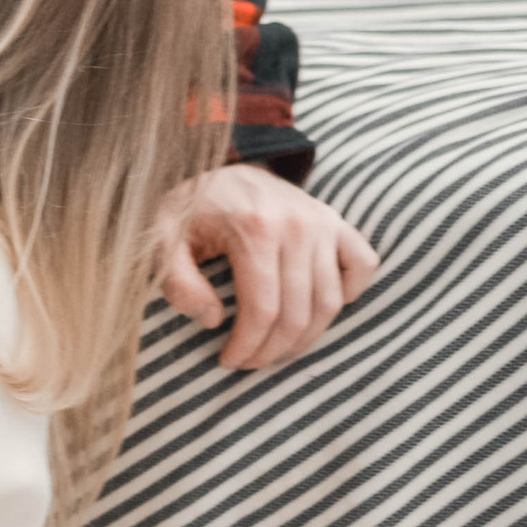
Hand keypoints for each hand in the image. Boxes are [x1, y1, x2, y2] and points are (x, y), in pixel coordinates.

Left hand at [159, 163, 381, 369]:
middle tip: (250, 362)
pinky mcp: (337, 221)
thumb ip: (177, 280)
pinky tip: (318, 309)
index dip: (247, 345)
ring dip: (307, 337)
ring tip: (276, 349)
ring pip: (331, 301)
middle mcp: (297, 224)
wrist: (221, 164)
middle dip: (273, 350)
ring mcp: (322, 221)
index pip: (262, 309)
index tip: (228, 361)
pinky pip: (363, 265)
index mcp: (254, 228)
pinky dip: (351, 293)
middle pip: (298, 312)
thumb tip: (213, 320)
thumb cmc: (189, 206)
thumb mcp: (162, 237)